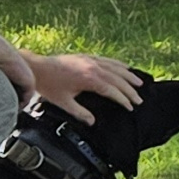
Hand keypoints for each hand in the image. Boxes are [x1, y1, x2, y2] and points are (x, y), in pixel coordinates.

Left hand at [21, 53, 142, 123]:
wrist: (38, 68)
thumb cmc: (50, 86)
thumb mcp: (64, 103)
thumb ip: (80, 113)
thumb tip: (92, 122)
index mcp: (89, 79)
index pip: (112, 90)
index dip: (123, 99)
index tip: (130, 107)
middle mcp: (93, 67)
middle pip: (117, 79)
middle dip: (130, 90)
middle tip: (139, 100)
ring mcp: (91, 60)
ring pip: (115, 68)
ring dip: (128, 76)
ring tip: (139, 84)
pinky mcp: (87, 57)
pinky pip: (108, 60)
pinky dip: (118, 64)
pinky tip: (125, 67)